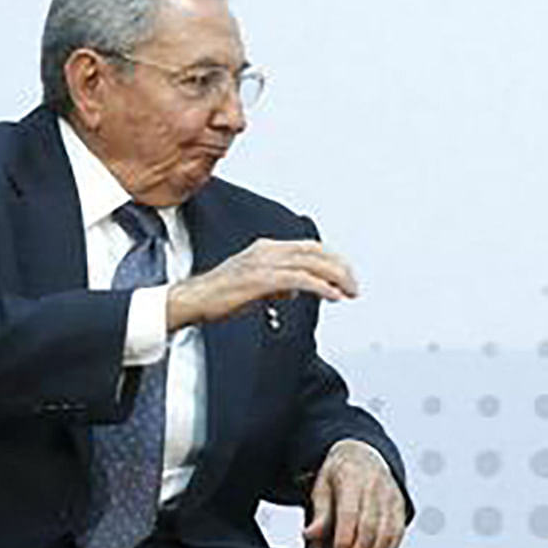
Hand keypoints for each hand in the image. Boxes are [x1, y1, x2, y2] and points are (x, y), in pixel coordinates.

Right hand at [167, 238, 356, 329]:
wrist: (194, 300)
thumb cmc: (220, 294)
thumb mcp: (256, 284)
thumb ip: (278, 283)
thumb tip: (296, 289)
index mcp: (266, 248)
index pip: (309, 247)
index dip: (332, 259)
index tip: (345, 274)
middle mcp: (267, 250)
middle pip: (315, 253)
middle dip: (339, 269)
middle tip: (353, 286)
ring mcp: (264, 263)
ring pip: (311, 264)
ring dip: (335, 278)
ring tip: (348, 291)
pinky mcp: (262, 279)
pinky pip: (300, 279)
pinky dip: (320, 286)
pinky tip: (331, 295)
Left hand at [303, 439, 406, 547]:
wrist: (364, 455)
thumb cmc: (338, 475)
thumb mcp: (322, 488)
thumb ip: (319, 513)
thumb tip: (309, 535)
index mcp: (351, 478)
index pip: (350, 513)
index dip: (345, 538)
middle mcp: (375, 485)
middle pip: (370, 526)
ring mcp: (390, 495)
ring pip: (388, 532)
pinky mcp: (400, 505)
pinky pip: (398, 532)